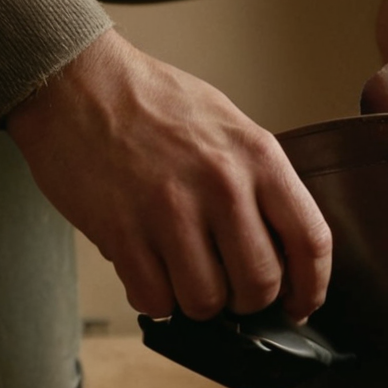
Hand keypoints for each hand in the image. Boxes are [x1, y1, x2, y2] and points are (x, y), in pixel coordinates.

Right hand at [5, 29, 331, 321]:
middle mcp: (223, 186)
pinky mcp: (123, 230)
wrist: (76, 81)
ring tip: (188, 279)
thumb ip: (262, 184)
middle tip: (234, 292)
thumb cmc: (156, 104)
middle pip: (260, 283)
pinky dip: (156, 299)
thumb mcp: (231, 127)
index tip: (301, 306)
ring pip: (207, 300)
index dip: (312, 288)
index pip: (311, 241)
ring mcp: (171, 210)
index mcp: (260, 158)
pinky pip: (155, 297)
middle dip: (250, 302)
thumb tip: (284, 250)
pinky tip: (152, 274)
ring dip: (200, 303)